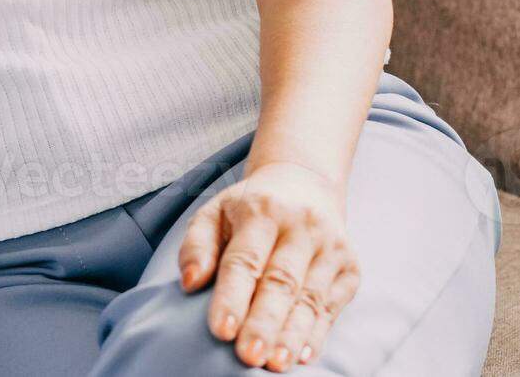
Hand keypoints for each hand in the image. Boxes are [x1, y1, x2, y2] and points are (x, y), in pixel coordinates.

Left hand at [179, 162, 361, 371]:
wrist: (305, 183)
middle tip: (247, 356)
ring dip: (292, 335)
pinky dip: (318, 333)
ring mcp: (331, 248)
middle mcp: (302, 228)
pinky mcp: (350, 268)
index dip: (232, 296)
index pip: (245, 260)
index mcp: (262, 211)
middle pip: (281, 282)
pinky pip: (333, 306)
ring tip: (275, 363)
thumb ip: (196, 245)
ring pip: (310, 298)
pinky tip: (302, 355)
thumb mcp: (214, 212)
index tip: (221, 331)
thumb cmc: (249, 206)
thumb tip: (190, 283)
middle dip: (264, 322)